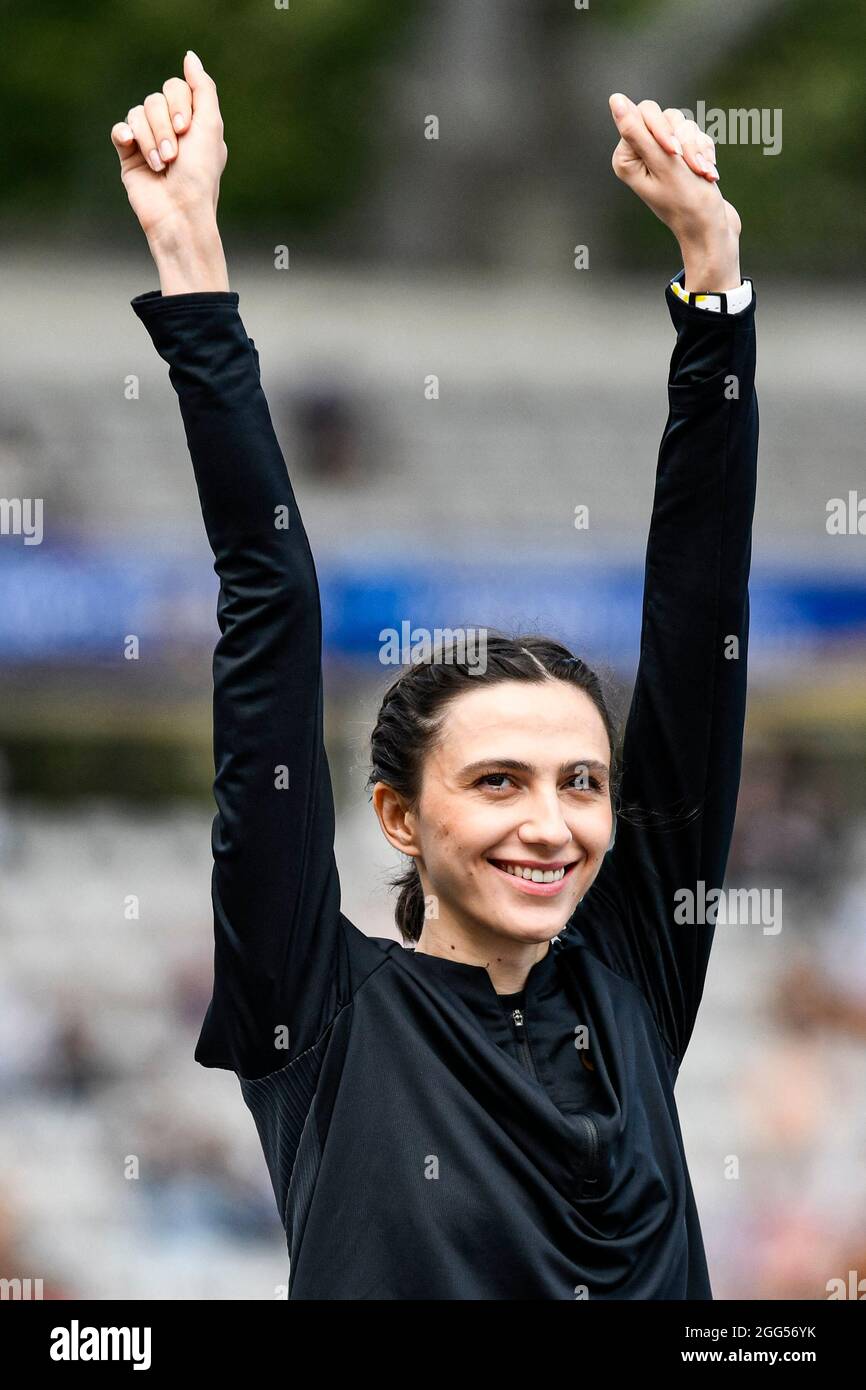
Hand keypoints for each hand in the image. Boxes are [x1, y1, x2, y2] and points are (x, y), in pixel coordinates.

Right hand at [111, 51, 228, 292]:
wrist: (178, 213)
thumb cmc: (199, 176)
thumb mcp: (211, 126)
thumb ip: (202, 88)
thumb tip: (190, 57)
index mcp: (193, 121)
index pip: (176, 87)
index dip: (178, 104)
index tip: (186, 130)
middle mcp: (171, 128)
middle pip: (155, 99)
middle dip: (164, 126)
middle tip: (174, 155)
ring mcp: (149, 141)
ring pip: (137, 114)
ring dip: (150, 139)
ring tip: (161, 165)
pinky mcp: (129, 154)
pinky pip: (120, 129)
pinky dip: (126, 135)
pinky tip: (131, 146)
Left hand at [608, 93, 740, 292]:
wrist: (711, 229)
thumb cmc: (686, 203)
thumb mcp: (661, 164)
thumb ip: (637, 131)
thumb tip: (615, 99)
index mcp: (627, 157)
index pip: (643, 114)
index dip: (663, 129)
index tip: (674, 154)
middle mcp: (641, 154)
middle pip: (665, 115)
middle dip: (684, 139)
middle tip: (691, 166)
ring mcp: (662, 154)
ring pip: (684, 124)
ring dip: (697, 148)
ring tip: (703, 174)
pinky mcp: (682, 156)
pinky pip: (697, 135)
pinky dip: (705, 153)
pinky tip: (708, 174)